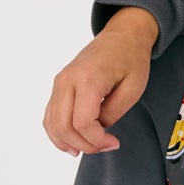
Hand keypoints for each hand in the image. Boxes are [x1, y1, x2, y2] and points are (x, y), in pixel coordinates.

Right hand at [44, 8, 158, 154]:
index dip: (97, 140)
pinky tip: (71, 143)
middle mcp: (67, 80)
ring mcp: (60, 82)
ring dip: (68, 142)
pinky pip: (50, 115)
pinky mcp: (58, 85)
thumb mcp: (133, 89)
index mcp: (87, 78)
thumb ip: (113, 113)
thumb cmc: (131, 59)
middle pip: (63, 125)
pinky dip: (58, 132)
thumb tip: (97, 131)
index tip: (113, 142)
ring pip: (52, 123)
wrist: (122, 36)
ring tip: (87, 149)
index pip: (83, 122)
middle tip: (104, 146)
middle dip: (84, 144)